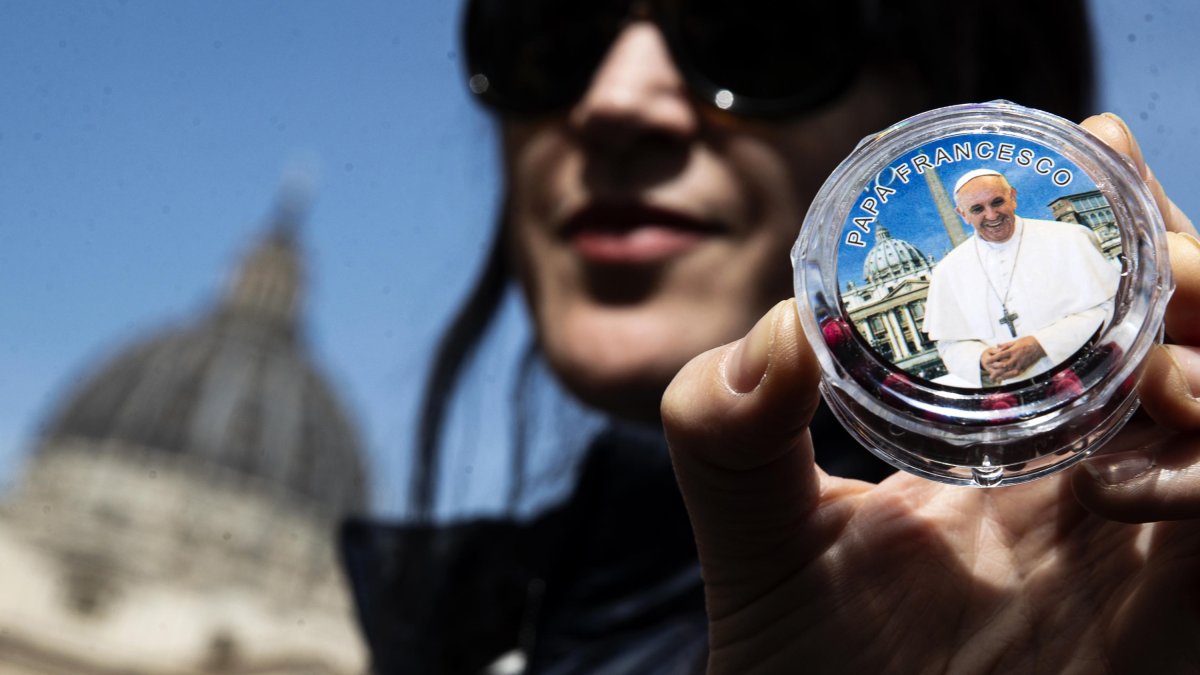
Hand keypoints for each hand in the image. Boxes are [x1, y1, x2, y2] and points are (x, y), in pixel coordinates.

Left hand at [662, 113, 1199, 673]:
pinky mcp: (1170, 627)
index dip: (1114, 231)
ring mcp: (1145, 562)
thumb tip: (773, 326)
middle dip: (1182, 259)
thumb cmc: (802, 667)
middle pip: (1193, 346)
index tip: (1091, 146)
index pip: (1098, 321)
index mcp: (1015, 455)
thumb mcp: (754, 533)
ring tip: (1165, 289)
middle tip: (1133, 196)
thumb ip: (728, 431)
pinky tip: (1159, 426)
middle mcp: (1096, 496)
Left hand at [984, 336, 1045, 381]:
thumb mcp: (1016, 340)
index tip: (987, 362)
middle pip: (1004, 366)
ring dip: (1002, 376)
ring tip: (996, 379)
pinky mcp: (1025, 367)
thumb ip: (1006, 345)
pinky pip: (1016, 373)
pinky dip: (1010, 377)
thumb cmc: (1029, 341)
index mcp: (1013, 350)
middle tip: (989, 375)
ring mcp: (1021, 363)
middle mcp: (1016, 358)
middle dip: (996, 371)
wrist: (1041, 346)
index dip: (993, 359)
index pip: (1000, 355)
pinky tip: (1006, 379)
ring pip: (1010, 372)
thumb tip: (997, 345)